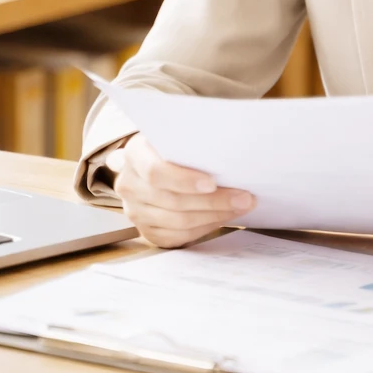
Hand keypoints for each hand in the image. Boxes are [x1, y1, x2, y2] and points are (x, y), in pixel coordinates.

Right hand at [111, 134, 255, 247]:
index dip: (184, 180)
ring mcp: (134, 211)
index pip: (156, 172)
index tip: (213, 183)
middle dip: (213, 201)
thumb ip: (194, 143)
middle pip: (172, 200)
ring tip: (241, 206)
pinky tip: (223, 217)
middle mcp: (128, 184)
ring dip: (214, 216)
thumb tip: (232, 155)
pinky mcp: (146, 230)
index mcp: (134, 154)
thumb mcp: (178, 135)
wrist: (154, 161)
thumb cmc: (174, 146)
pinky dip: (204, 228)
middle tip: (244, 197)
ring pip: (178, 222)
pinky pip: (177, 237)